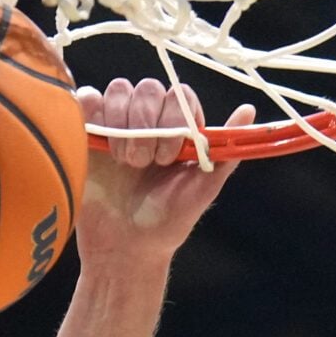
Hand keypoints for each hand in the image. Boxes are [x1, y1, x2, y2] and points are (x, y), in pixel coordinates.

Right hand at [74, 80, 259, 268]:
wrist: (125, 248)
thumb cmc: (166, 221)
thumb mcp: (202, 189)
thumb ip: (224, 152)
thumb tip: (249, 110)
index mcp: (179, 128)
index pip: (179, 94)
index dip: (173, 119)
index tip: (169, 157)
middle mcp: (149, 119)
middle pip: (147, 88)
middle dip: (145, 125)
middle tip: (142, 164)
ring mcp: (116, 123)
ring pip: (118, 90)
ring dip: (120, 125)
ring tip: (123, 163)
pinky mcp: (87, 130)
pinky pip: (87, 99)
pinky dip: (92, 115)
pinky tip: (99, 147)